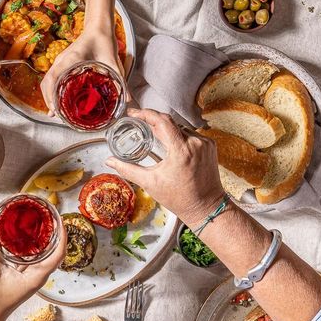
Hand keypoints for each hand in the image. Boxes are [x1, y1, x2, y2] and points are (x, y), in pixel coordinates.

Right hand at [0, 216, 65, 320]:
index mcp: (36, 277)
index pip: (58, 254)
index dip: (62, 236)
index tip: (60, 220)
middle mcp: (37, 277)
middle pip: (54, 252)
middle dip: (55, 234)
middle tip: (51, 216)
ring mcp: (31, 278)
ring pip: (44, 255)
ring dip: (45, 240)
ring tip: (41, 222)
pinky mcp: (24, 277)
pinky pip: (33, 259)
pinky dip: (33, 247)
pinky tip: (25, 237)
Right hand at [40, 26, 123, 113]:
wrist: (99, 28)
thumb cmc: (104, 41)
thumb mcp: (113, 61)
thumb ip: (120, 79)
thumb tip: (128, 98)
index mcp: (71, 58)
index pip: (53, 77)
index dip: (50, 95)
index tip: (55, 109)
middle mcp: (62, 60)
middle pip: (47, 82)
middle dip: (48, 100)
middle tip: (56, 116)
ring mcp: (60, 61)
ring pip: (47, 81)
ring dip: (48, 96)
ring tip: (55, 112)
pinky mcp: (63, 63)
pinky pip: (52, 77)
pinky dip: (52, 90)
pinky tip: (58, 100)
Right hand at [105, 109, 222, 226]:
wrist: (205, 207)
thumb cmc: (179, 198)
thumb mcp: (150, 183)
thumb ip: (127, 169)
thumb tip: (110, 161)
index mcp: (181, 151)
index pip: (162, 121)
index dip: (146, 113)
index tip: (134, 113)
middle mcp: (195, 143)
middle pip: (170, 123)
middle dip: (154, 122)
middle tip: (140, 123)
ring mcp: (205, 143)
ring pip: (180, 128)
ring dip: (168, 131)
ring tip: (155, 137)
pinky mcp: (210, 146)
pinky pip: (191, 134)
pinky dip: (180, 137)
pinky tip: (172, 146)